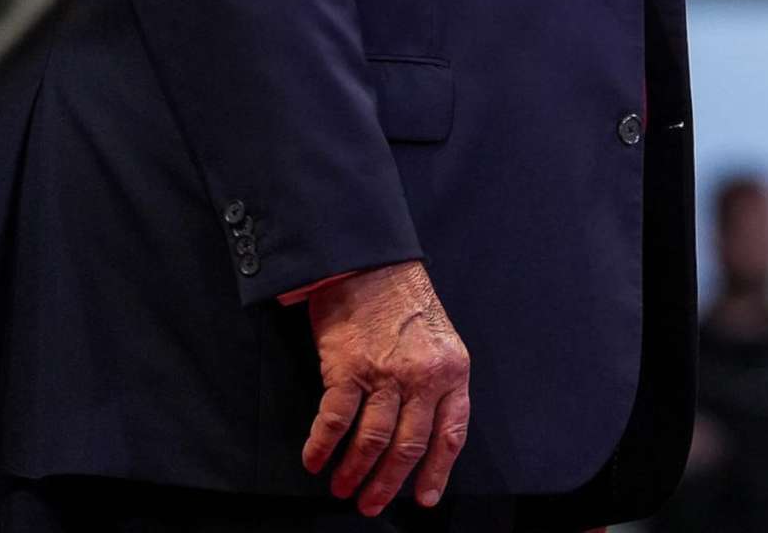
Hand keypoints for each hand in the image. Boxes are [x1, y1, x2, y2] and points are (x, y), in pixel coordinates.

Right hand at [301, 260, 470, 514]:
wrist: (369, 262)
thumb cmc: (403, 300)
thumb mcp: (438, 340)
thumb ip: (436, 382)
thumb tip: (422, 431)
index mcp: (453, 370)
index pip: (451, 433)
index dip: (438, 471)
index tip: (425, 498)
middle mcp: (424, 377)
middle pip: (409, 446)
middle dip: (389, 483)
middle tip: (372, 505)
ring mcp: (386, 374)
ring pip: (373, 440)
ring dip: (355, 472)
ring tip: (343, 490)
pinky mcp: (347, 368)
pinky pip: (334, 421)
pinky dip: (322, 446)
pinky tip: (314, 461)